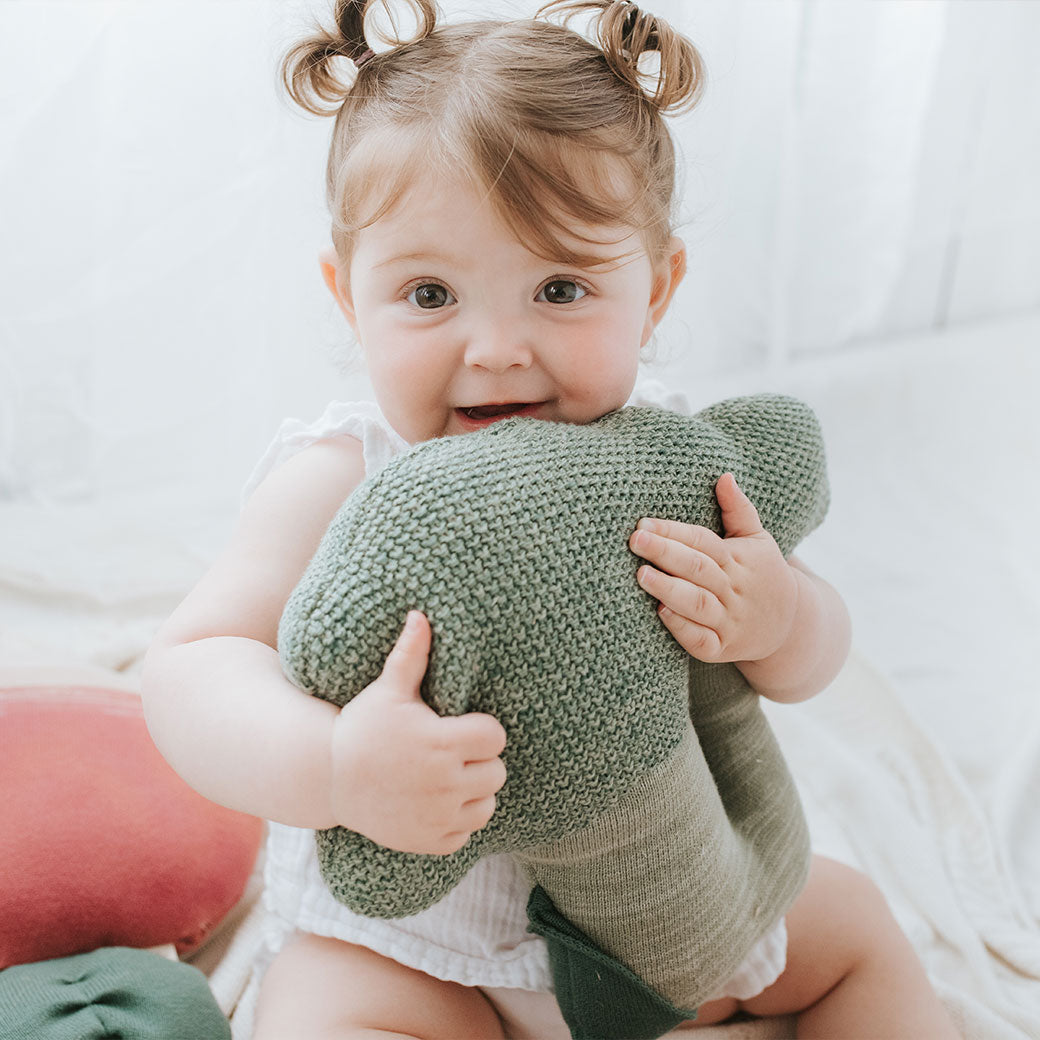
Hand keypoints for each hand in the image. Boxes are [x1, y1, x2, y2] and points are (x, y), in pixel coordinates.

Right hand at [329, 611, 506, 854]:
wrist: (328, 778)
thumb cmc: (362, 728)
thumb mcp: (386, 690)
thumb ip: (411, 654)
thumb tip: (421, 614)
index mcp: (439, 742)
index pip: (496, 737)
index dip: (482, 730)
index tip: (462, 727)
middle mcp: (443, 783)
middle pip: (497, 772)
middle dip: (481, 761)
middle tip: (454, 753)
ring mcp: (437, 816)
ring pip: (488, 804)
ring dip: (475, 792)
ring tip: (450, 777)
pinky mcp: (430, 842)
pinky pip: (467, 833)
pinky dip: (458, 821)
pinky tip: (437, 803)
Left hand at [628, 473, 798, 664]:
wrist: (791, 626)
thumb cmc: (762, 574)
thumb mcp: (758, 539)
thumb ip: (738, 509)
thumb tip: (724, 476)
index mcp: (739, 559)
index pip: (703, 541)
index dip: (674, 531)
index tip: (643, 523)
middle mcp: (734, 589)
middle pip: (698, 568)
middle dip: (665, 553)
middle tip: (635, 540)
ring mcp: (729, 620)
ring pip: (698, 603)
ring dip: (669, 589)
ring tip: (641, 574)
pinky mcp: (722, 648)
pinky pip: (701, 641)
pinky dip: (682, 628)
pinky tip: (660, 612)